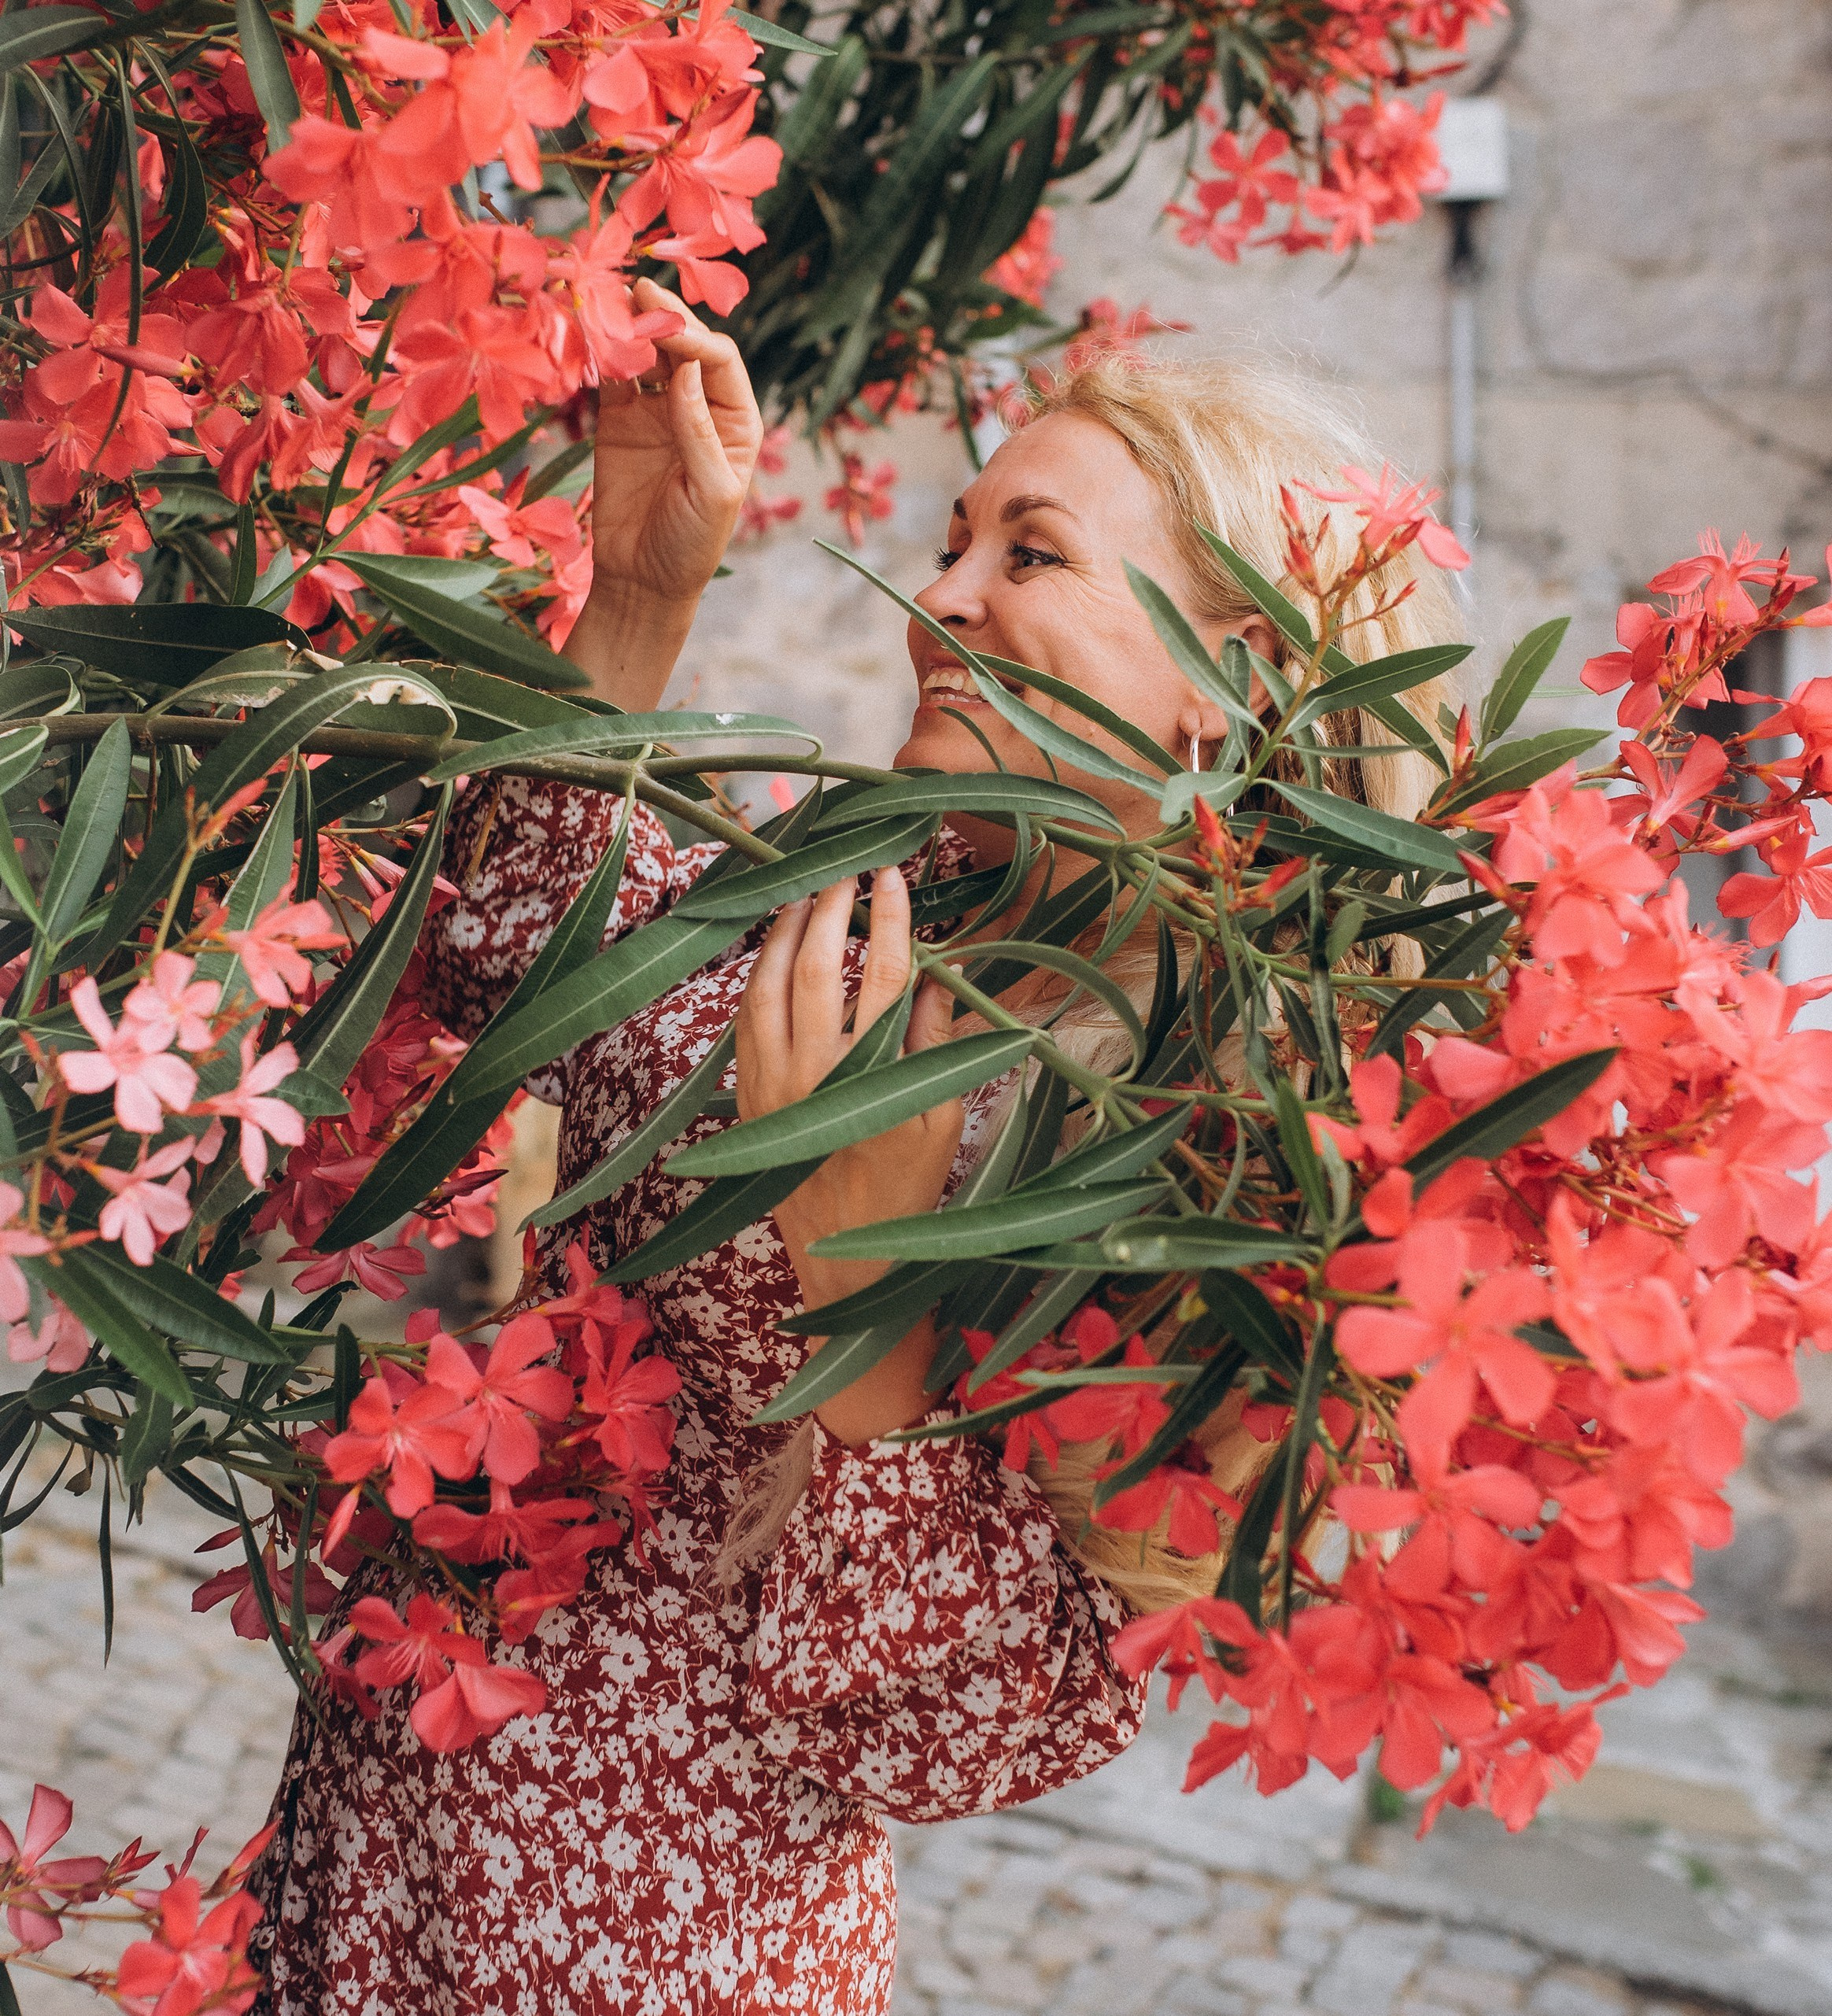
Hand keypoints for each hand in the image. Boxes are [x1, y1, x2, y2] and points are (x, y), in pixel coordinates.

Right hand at [588, 279, 763, 611]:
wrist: (641, 580)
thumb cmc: (691, 545)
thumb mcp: (710, 494)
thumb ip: (699, 433)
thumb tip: (684, 368)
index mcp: (737, 422)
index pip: (719, 361)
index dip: (693, 338)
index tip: (664, 327)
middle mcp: (700, 407)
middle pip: (684, 345)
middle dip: (663, 317)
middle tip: (637, 289)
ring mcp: (657, 410)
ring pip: (647, 353)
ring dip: (631, 326)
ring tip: (610, 301)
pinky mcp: (617, 420)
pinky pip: (612, 376)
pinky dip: (602, 352)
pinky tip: (591, 331)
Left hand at [735, 869, 962, 1441]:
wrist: (848, 1261)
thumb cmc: (909, 1190)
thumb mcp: (943, 1118)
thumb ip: (938, 1040)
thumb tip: (942, 970)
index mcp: (874, 1079)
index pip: (886, 976)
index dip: (892, 920)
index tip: (898, 877)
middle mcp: (814, 1075)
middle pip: (818, 967)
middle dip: (832, 907)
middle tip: (849, 869)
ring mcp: (771, 1084)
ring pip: (768, 985)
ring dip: (785, 932)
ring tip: (806, 893)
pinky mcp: (747, 1096)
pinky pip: (745, 1019)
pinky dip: (758, 975)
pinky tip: (773, 950)